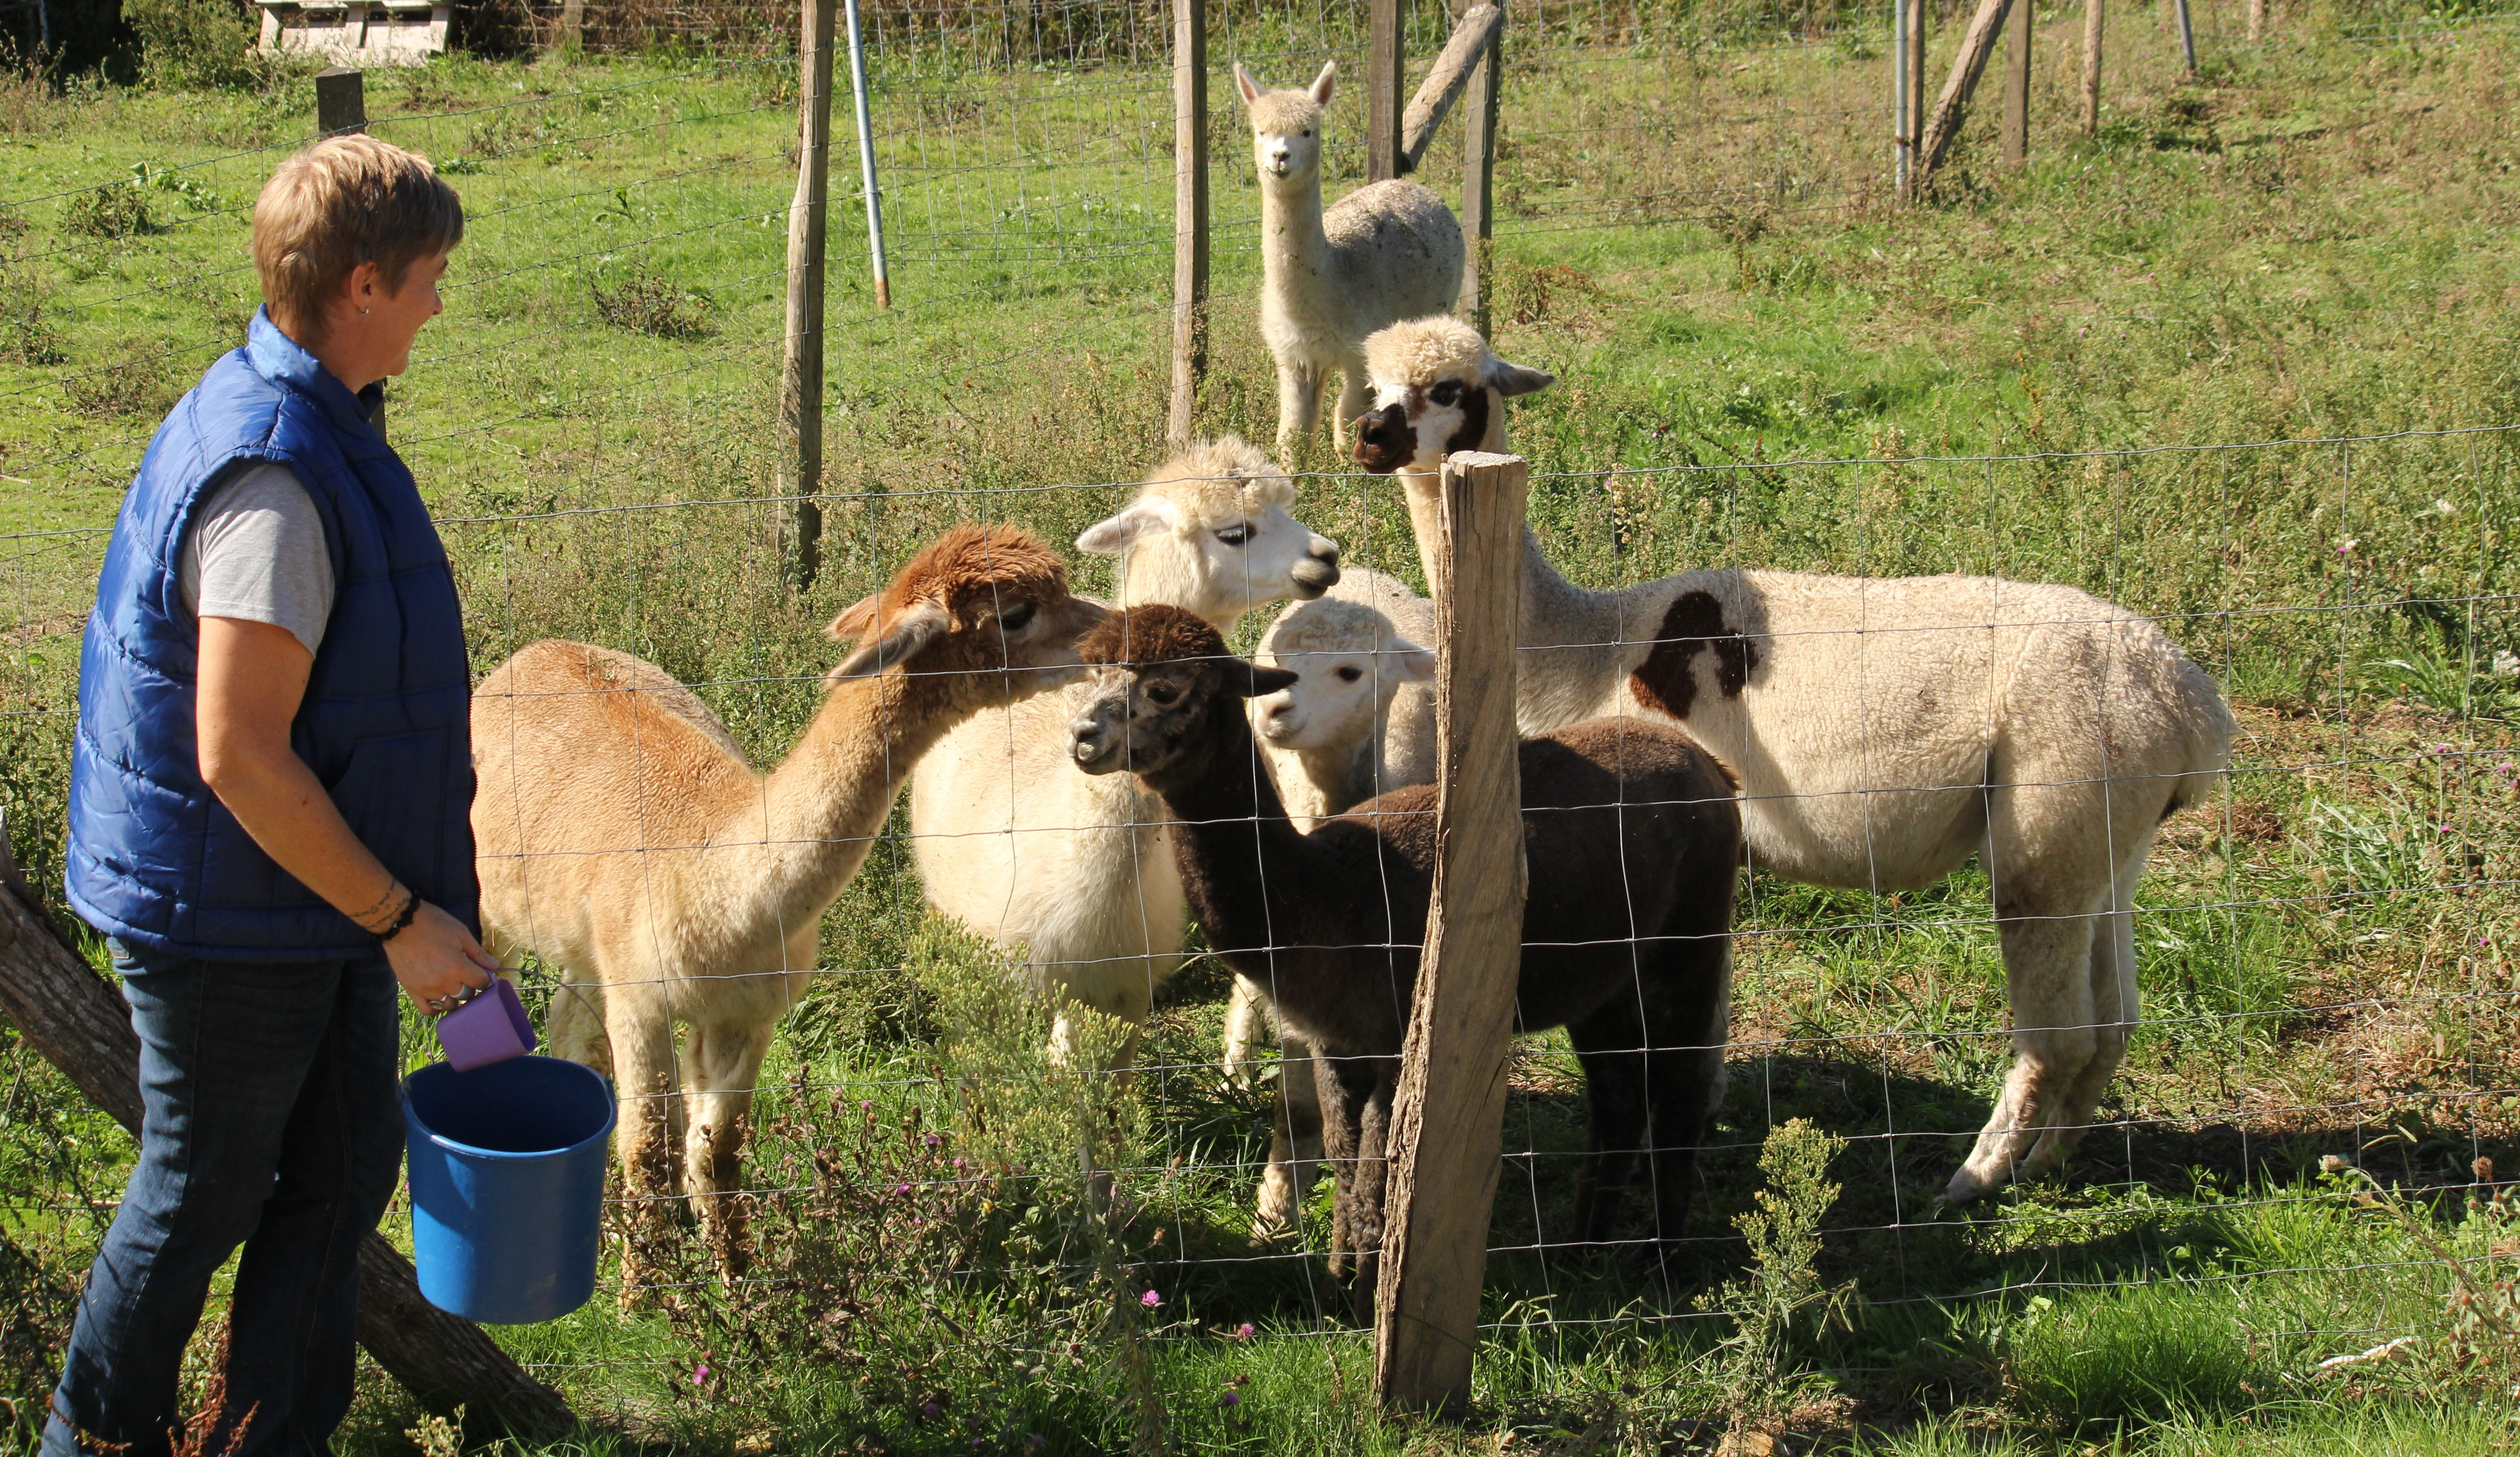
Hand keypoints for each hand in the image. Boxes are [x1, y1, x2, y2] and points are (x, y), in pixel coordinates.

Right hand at [384, 900, 501, 1016]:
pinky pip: (428, 1009)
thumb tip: (495, 966)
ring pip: (449, 1004)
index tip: (482, 972)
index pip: (482, 983)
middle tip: (467, 976)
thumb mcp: (461, 933)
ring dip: (455, 997)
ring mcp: (427, 989)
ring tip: (453, 986)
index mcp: (458, 967)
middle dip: (471, 986)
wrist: (400, 923)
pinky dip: (436, 1007)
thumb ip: (478, 953)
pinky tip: (440, 999)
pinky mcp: (412, 991)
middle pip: (467, 995)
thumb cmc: (433, 924)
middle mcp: (444, 982)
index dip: (485, 978)